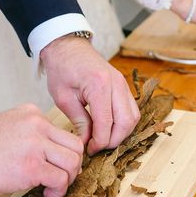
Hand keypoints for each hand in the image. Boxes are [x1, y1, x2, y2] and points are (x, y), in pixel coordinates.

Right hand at [0, 105, 83, 196]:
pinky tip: (45, 193)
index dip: (62, 153)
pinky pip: (60, 179)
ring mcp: (35, 144)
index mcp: (30, 113)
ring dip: (67, 179)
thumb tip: (46, 156)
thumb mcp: (6, 128)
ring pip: (73, 161)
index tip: (54, 165)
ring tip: (52, 188)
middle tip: (61, 178)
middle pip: (74, 145)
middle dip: (72, 165)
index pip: (62, 132)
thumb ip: (28, 135)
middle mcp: (36, 125)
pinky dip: (58, 190)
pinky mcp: (32, 166)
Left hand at [40, 36, 139, 154]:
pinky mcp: (123, 85)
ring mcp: (123, 83)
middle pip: (126, 122)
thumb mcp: (63, 98)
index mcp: (99, 86)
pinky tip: (109, 128)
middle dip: (113, 140)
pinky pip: (131, 109)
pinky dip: (124, 122)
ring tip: (103, 139)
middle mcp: (116, 84)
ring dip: (121, 133)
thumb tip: (86, 142)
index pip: (106, 123)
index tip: (90, 150)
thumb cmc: (62, 68)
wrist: (67, 47)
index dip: (100, 142)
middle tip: (97, 148)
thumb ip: (78, 121)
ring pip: (133, 117)